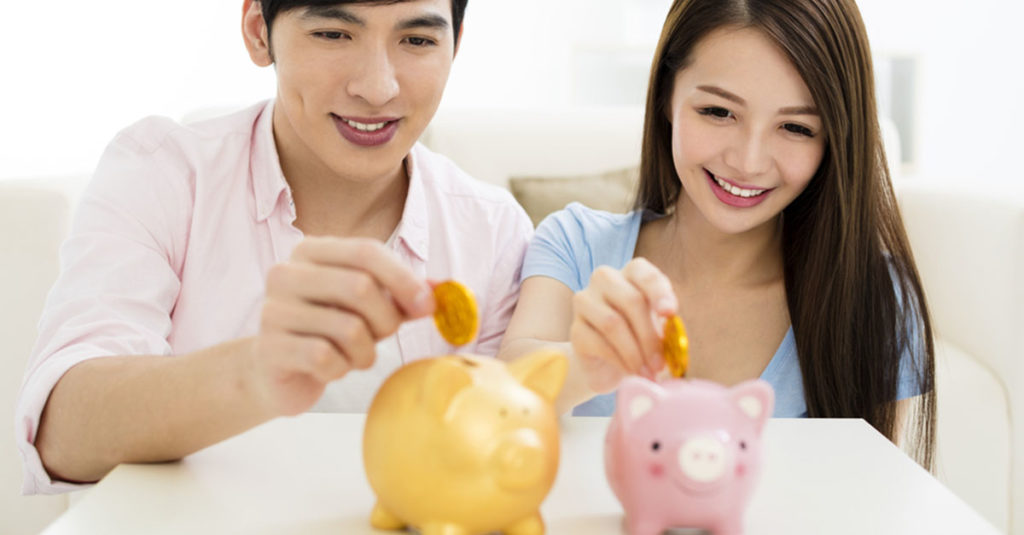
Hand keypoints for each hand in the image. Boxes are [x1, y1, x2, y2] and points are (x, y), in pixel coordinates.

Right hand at [250, 237, 434, 415]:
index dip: (404, 279)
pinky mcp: (269, 347)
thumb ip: (405, 295)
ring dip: (365, 351)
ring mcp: (273, 309)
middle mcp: (286, 273)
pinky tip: (331, 368)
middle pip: (361, 287)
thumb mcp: (371, 307)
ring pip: (349, 328)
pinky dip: (340, 369)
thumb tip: (444, 290)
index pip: (367, 251)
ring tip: (353, 354)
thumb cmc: (330, 332)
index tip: (428, 306)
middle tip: (383, 336)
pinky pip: (326, 357)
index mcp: (312, 251)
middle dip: (386, 320)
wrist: (278, 373)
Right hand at [569, 258, 677, 392]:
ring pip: (613, 323)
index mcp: (631, 274)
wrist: (607, 364)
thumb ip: (666, 328)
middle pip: (630, 300)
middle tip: (660, 364)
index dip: (659, 291)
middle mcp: (605, 280)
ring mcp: (585, 302)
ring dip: (634, 353)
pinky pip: (598, 343)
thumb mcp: (658, 329)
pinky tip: (630, 372)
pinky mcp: (576, 329)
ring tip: (647, 372)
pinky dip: (619, 361)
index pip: (644, 273)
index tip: (670, 313)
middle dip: (649, 336)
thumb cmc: (638, 338)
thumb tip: (674, 342)